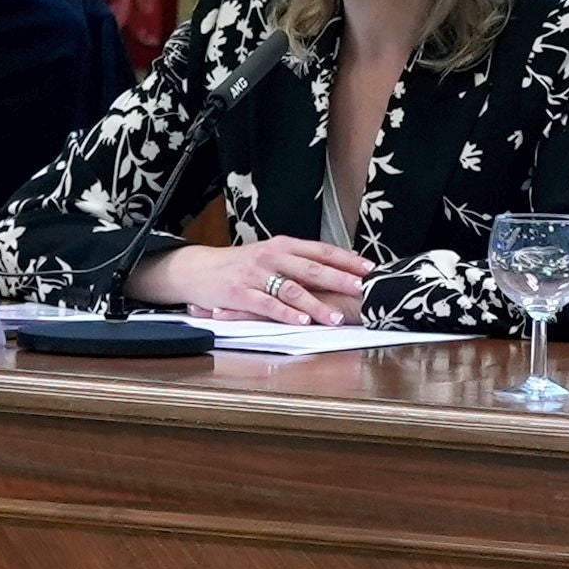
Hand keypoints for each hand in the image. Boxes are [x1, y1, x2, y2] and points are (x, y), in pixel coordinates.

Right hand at [132, 235, 377, 324]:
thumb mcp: (270, 257)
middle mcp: (271, 256)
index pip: (321, 250)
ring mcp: (255, 275)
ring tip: (337, 317)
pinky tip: (302, 323)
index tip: (370, 269)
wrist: (198, 269)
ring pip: (292, 289)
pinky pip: (267, 304)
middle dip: (340, 280)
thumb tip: (337, 274)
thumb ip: (298, 264)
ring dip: (316, 304)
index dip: (347, 260)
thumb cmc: (240, 266)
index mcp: (283, 245)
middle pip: (312, 268)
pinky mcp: (240, 294)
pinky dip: (287, 314)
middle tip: (362, 290)